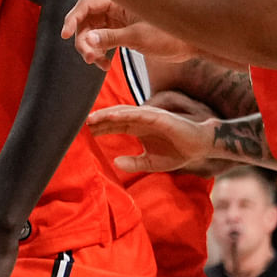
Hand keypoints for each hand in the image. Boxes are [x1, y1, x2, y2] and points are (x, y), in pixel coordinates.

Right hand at [60, 0, 187, 63]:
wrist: (191, 44)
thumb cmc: (170, 35)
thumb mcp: (139, 37)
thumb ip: (111, 38)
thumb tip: (86, 40)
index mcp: (117, 0)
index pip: (86, 6)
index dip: (72, 18)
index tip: (64, 35)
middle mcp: (114, 8)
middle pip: (85, 21)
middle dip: (83, 40)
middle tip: (88, 57)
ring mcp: (117, 21)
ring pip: (91, 33)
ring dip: (90, 49)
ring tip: (98, 64)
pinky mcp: (121, 32)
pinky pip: (101, 41)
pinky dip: (100, 53)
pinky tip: (105, 66)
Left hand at [84, 99, 221, 174]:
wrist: (201, 145)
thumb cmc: (178, 152)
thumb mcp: (152, 162)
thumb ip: (135, 163)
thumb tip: (116, 163)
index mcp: (136, 128)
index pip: (110, 126)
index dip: (96, 129)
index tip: (77, 132)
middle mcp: (139, 119)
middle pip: (111, 118)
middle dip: (94, 120)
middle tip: (74, 122)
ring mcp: (148, 115)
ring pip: (121, 113)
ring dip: (104, 115)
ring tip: (88, 119)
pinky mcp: (158, 116)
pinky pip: (138, 113)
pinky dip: (124, 114)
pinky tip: (110, 116)